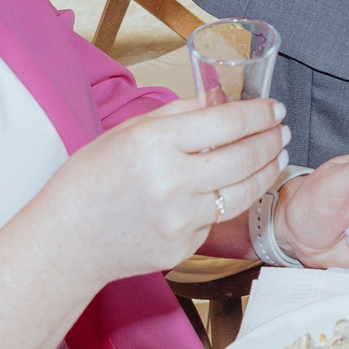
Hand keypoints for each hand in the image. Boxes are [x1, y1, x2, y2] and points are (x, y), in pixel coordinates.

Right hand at [44, 96, 285, 283]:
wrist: (67, 242)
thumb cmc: (90, 181)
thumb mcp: (128, 132)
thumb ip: (179, 115)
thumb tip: (219, 101)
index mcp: (156, 143)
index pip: (228, 122)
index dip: (261, 113)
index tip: (275, 108)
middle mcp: (173, 182)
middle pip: (245, 156)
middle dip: (272, 140)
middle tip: (282, 130)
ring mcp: (181, 219)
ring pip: (243, 192)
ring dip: (267, 170)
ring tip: (276, 155)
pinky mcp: (184, 246)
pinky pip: (217, 218)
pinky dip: (228, 201)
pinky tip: (231, 188)